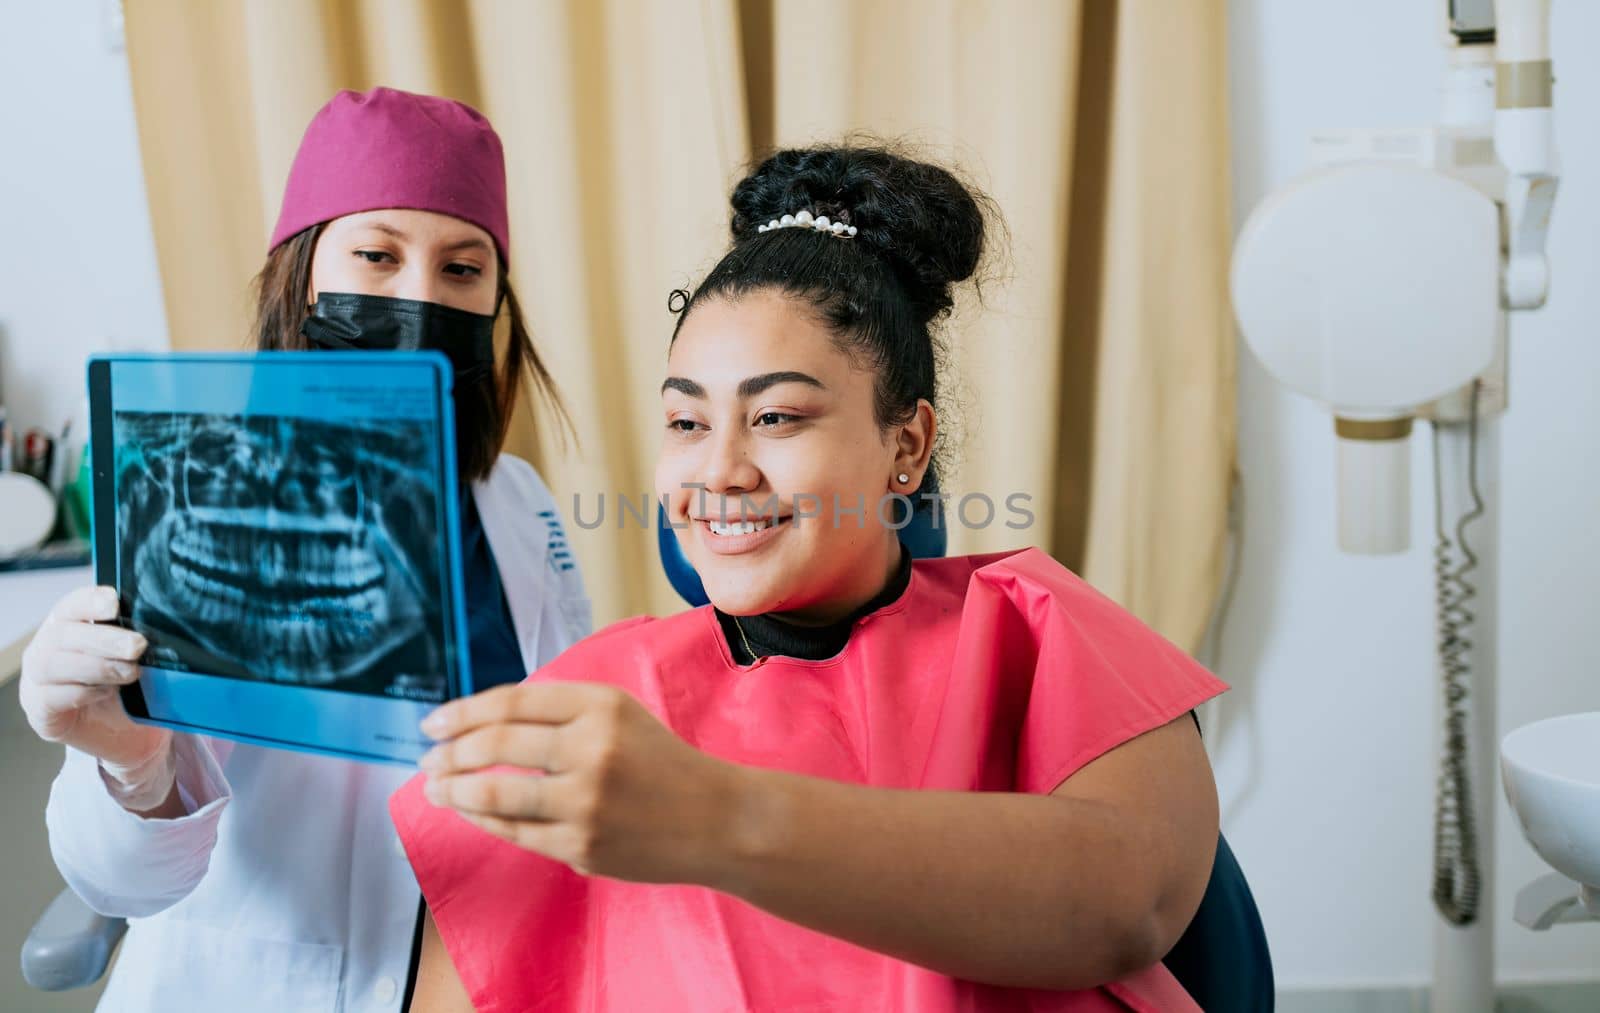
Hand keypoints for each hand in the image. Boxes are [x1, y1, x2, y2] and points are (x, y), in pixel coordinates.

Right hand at [19, 586, 173, 810]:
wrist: (129, 735)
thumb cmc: (130, 688)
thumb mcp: (137, 659)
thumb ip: (137, 638)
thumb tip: (162, 622)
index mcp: (68, 626)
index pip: (71, 605)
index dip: (90, 601)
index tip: (114, 604)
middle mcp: (45, 649)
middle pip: (63, 634)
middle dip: (103, 639)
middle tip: (137, 646)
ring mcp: (37, 681)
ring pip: (53, 664)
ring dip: (97, 666)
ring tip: (130, 672)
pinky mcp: (40, 712)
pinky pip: (53, 697)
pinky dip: (83, 693)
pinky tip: (108, 692)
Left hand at [418, 681, 741, 883]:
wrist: (717, 821)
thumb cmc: (661, 765)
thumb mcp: (621, 716)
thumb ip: (561, 713)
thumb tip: (480, 723)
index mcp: (602, 706)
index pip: (513, 702)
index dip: (463, 712)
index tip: (433, 724)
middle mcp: (593, 750)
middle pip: (496, 744)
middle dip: (450, 753)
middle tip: (427, 759)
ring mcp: (586, 803)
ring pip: (495, 793)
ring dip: (453, 790)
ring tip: (434, 787)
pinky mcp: (581, 846)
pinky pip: (514, 831)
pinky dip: (482, 819)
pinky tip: (470, 811)